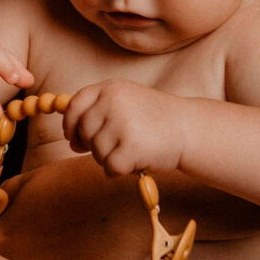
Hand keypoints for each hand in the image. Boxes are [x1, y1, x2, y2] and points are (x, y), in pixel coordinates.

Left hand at [63, 79, 185, 175]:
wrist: (190, 129)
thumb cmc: (156, 120)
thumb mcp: (127, 103)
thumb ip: (99, 113)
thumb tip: (71, 138)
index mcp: (111, 88)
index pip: (75, 105)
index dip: (70, 124)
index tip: (72, 136)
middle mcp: (113, 102)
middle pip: (84, 132)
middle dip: (94, 145)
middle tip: (116, 147)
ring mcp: (121, 124)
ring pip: (96, 152)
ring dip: (110, 158)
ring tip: (133, 149)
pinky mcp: (130, 146)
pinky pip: (110, 167)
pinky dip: (120, 170)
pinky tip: (136, 161)